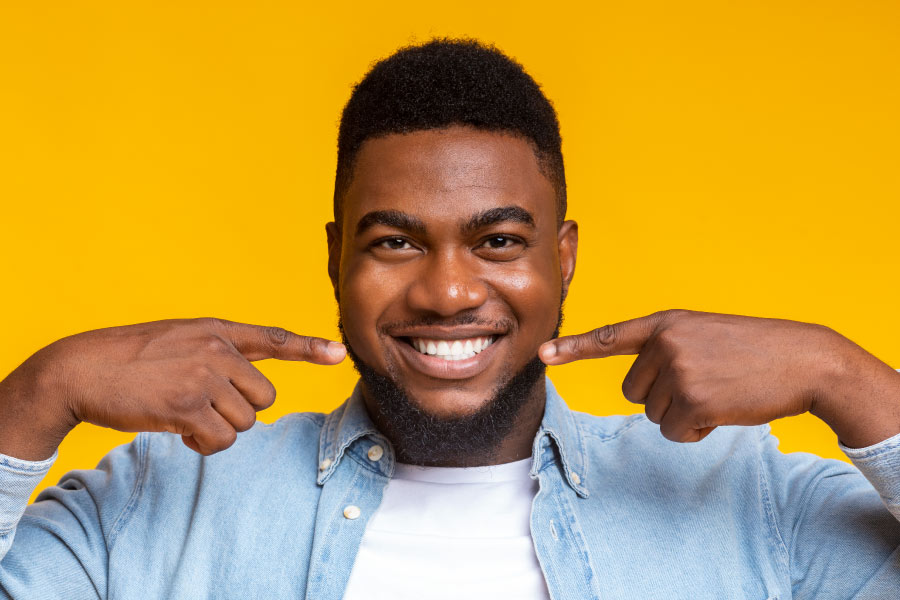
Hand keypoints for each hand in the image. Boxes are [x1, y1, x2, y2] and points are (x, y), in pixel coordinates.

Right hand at [0, 318, 345, 458]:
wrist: (81, 368)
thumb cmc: (129, 359)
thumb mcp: (179, 340)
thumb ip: (216, 354)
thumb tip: (248, 392)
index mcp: (216, 330)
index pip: (272, 338)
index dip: (308, 347)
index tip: (338, 352)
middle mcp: (217, 349)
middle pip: (264, 398)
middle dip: (239, 412)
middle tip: (203, 408)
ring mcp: (204, 376)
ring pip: (245, 423)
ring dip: (218, 430)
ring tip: (184, 417)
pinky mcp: (188, 405)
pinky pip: (221, 440)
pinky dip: (204, 444)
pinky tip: (178, 431)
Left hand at [539, 309, 899, 445]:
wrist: (803, 360)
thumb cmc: (754, 350)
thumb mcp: (703, 335)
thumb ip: (666, 350)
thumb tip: (639, 388)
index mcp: (665, 323)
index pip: (609, 336)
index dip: (573, 347)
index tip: (543, 354)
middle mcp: (664, 343)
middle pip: (633, 392)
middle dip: (662, 398)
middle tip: (703, 384)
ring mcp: (678, 371)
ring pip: (653, 414)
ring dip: (683, 415)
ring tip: (718, 393)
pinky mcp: (693, 400)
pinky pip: (674, 432)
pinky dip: (696, 431)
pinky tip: (723, 411)